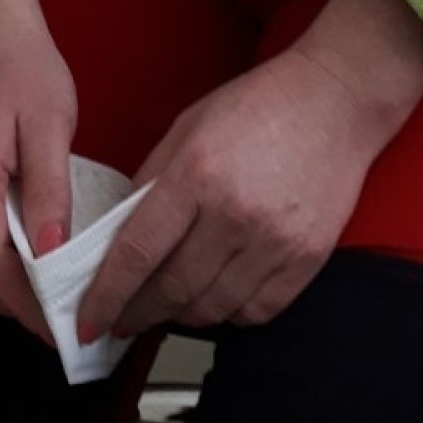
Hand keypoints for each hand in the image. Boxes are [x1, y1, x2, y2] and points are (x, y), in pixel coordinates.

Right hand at [0, 13, 76, 344]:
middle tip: (74, 314)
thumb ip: (50, 189)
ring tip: (68, 293)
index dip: (25, 306)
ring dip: (16, 293)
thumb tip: (52, 253)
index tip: (66, 327)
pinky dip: (11, 270)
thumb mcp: (51, 126)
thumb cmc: (28, 76)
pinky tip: (49, 263)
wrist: (0, 43)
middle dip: (22, 308)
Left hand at [77, 0, 422, 344]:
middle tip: (120, 319)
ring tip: (165, 306)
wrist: (334, 101)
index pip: (137, 251)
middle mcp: (235, 212)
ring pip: (211, 309)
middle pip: (172, 289)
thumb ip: (151, 180)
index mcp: (196, 172)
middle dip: (137, 313)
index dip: (107, 295)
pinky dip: (227, 315)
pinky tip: (214, 298)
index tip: (88, 321)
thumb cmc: (260, 105)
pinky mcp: (306, 259)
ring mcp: (274, 240)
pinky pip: (255, 312)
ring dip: (179, 316)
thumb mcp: (189, 126)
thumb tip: (118, 236)